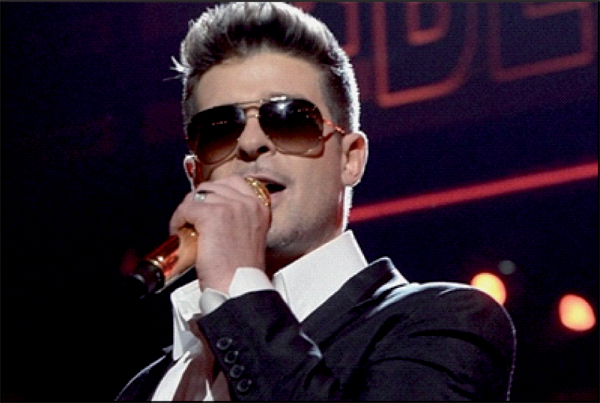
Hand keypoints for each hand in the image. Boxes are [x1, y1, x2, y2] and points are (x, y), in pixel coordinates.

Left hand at [169, 176, 270, 293]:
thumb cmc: (241, 271)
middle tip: (192, 220)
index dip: (215, 192)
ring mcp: (230, 207)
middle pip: (212, 187)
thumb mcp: (249, 237)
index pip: (234, 182)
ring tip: (185, 228)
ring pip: (197, 196)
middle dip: (198, 202)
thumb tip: (216, 210)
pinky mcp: (212, 215)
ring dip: (186, 211)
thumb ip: (239, 219)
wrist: (238, 288)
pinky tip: (180, 233)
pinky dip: (177, 220)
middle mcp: (247, 203)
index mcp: (260, 207)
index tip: (206, 204)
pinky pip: (186, 208)